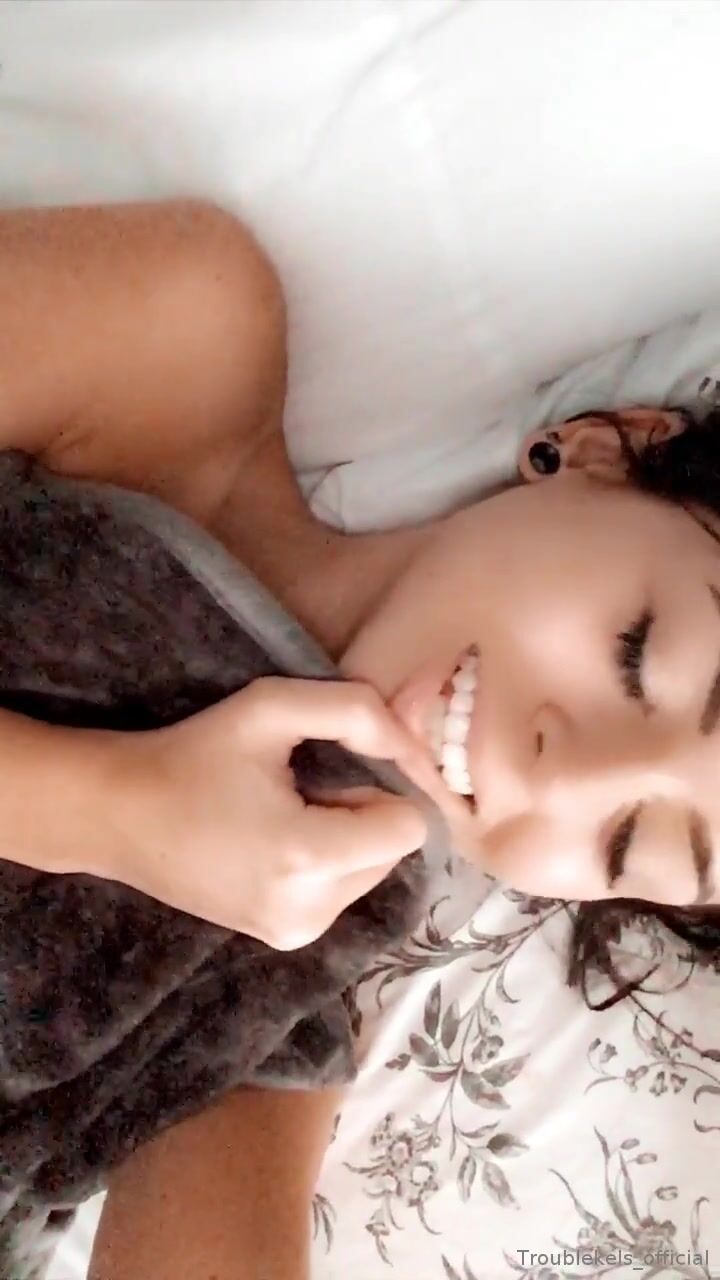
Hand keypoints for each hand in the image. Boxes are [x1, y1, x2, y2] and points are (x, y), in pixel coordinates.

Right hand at [104, 678, 427, 947]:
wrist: (121, 815)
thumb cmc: (195, 754)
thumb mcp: (270, 706)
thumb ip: (354, 712)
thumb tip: (410, 744)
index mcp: (308, 857)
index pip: (409, 827)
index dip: (384, 785)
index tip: (340, 766)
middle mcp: (310, 911)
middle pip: (392, 850)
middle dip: (362, 812)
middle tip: (300, 788)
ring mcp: (295, 933)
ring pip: (371, 871)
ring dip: (345, 837)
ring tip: (282, 814)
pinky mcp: (284, 938)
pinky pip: (341, 890)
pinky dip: (326, 862)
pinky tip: (273, 842)